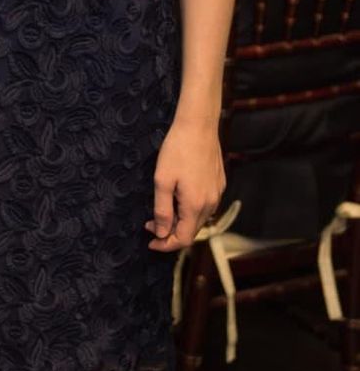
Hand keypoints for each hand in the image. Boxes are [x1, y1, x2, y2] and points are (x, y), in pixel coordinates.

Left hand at [146, 118, 224, 252]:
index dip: (166, 244)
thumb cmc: (177, 150)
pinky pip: (205, 205)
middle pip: (192, 231)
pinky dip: (191, 209)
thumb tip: (162, 233)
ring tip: (163, 210)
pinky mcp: (219, 184)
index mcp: (195, 205)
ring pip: (199, 219)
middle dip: (171, 232)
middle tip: (151, 223)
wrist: (199, 126)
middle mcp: (210, 203)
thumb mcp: (162, 180)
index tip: (151, 241)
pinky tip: (179, 197)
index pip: (184, 239)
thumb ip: (163, 210)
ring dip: (181, 221)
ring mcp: (217, 194)